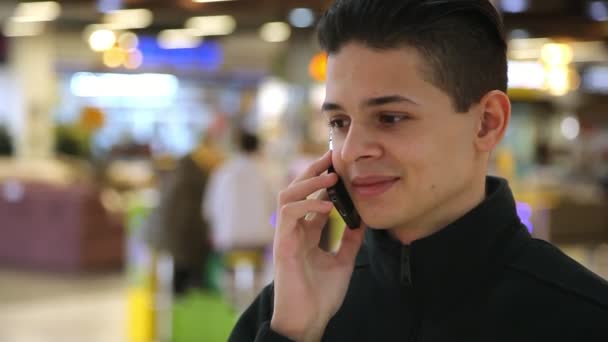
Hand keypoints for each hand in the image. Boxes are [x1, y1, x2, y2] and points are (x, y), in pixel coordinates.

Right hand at [270, 151, 365, 340]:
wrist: (309, 321)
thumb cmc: (321, 296)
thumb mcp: (343, 262)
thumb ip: (350, 241)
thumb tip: (362, 220)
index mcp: (306, 234)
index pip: (312, 199)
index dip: (323, 181)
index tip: (338, 166)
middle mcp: (294, 231)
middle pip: (296, 190)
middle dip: (312, 171)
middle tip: (331, 157)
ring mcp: (286, 236)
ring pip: (288, 196)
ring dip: (308, 183)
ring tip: (329, 176)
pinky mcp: (283, 246)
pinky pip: (289, 215)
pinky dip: (307, 205)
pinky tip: (326, 205)